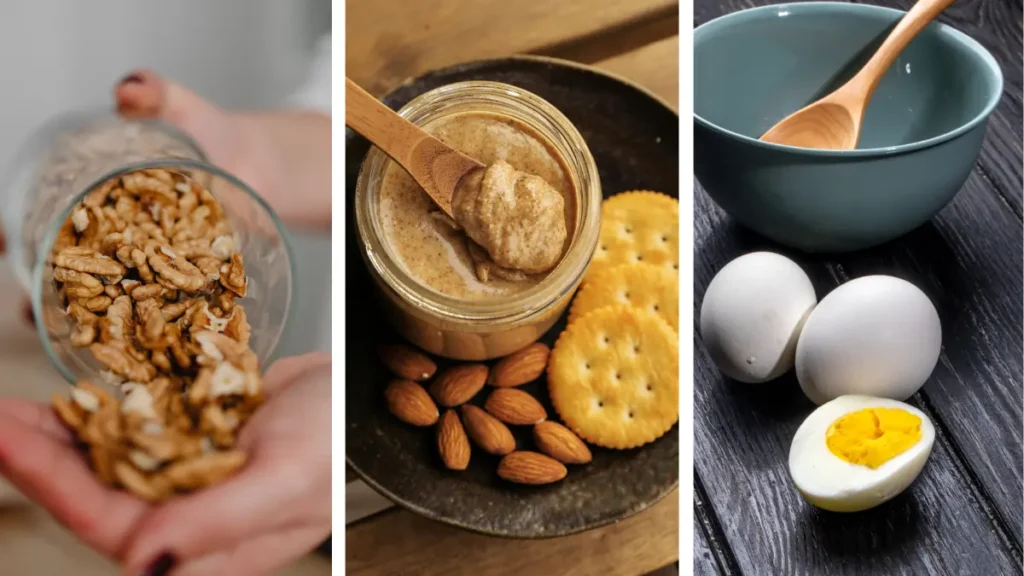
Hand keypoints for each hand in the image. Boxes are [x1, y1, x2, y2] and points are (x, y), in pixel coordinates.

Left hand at [0, 352, 331, 575]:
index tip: (5, 440)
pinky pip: (132, 433)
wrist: (362, 393)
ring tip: (16, 406)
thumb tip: (144, 562)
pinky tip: (74, 396)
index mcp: (208, 545)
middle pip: (93, 496)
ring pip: (105, 464)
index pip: (110, 525)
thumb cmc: (338, 439)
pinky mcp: (190, 445)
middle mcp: (189, 518)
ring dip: (60, 435)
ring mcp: (187, 480)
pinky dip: (100, 413)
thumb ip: (218, 520)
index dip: (50, 486)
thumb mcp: (287, 478)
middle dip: (38, 458)